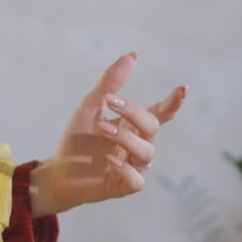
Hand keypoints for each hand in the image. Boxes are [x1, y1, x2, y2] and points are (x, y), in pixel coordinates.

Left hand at [30, 53, 186, 215]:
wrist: (58, 171)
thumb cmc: (78, 139)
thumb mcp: (91, 107)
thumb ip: (111, 83)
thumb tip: (133, 56)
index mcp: (133, 125)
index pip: (160, 114)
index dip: (173, 103)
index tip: (182, 89)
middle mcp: (137, 144)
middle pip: (152, 128)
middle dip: (134, 113)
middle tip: (110, 101)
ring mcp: (133, 166)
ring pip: (147, 153)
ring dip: (125, 138)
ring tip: (102, 129)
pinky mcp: (124, 186)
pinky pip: (137, 180)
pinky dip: (125, 169)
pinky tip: (109, 160)